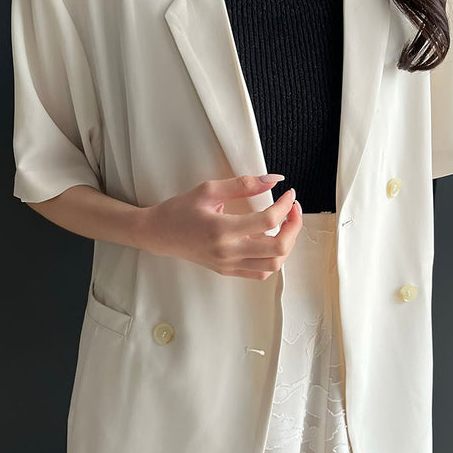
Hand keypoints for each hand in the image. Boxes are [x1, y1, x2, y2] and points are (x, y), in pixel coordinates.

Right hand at [140, 174, 302, 278]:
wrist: (158, 234)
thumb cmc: (180, 210)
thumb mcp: (208, 190)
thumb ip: (243, 185)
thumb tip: (274, 180)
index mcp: (222, 230)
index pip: (268, 221)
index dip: (285, 206)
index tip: (289, 194)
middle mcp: (227, 252)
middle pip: (278, 248)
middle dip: (294, 227)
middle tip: (293, 210)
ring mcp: (228, 265)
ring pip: (273, 265)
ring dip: (287, 245)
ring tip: (284, 225)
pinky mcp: (228, 271)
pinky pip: (260, 273)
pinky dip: (273, 259)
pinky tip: (270, 241)